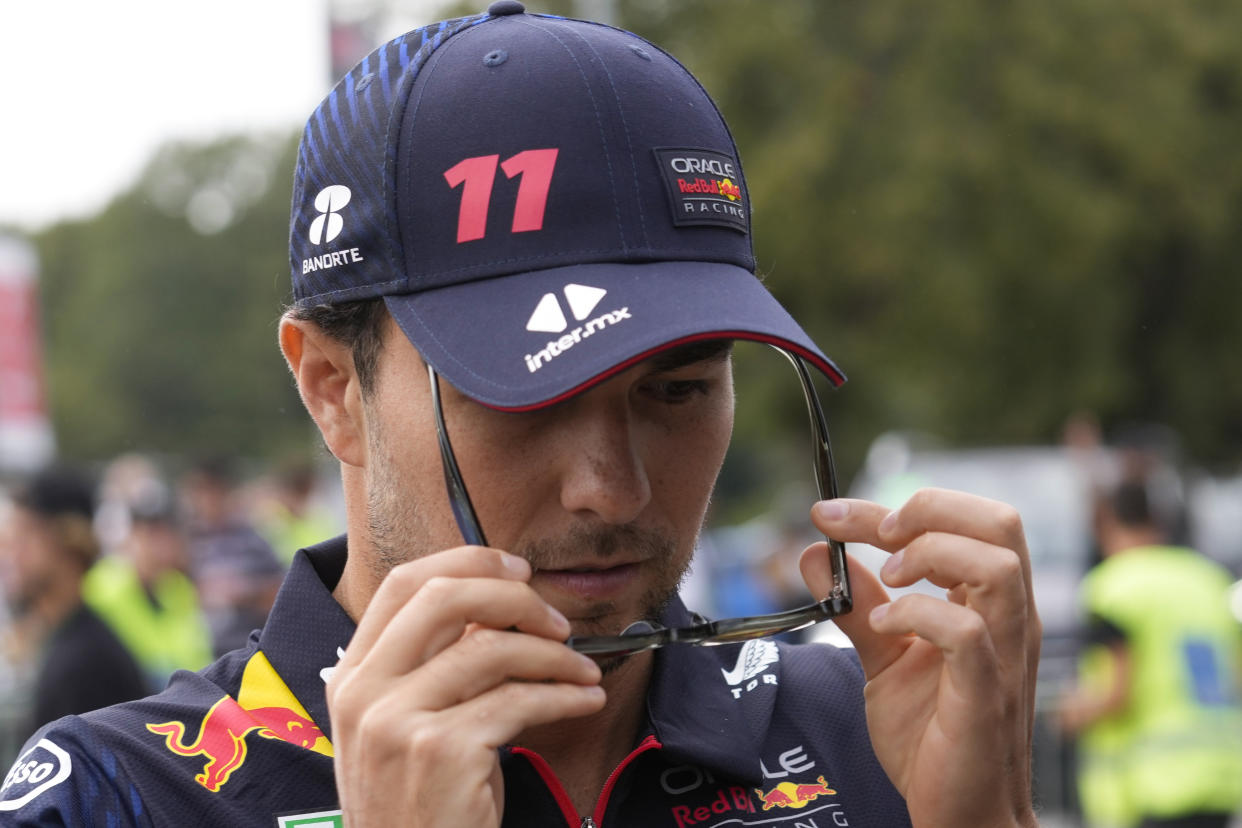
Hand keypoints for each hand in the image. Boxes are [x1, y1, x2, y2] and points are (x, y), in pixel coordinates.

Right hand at [325, 547, 605, 826]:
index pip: (405, 584)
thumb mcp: (405, 728)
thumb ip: (433, 668)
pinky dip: (565, 694)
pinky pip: (519, 700)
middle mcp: (364, 692)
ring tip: (583, 671)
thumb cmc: (420, 806)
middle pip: (445, 597)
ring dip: (555, 655)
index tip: (517, 569)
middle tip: (556, 620)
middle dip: (515, 596)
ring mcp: (396, 721)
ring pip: (492, 647)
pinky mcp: (440, 752)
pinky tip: (584, 700)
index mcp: (352, 676)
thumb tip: (501, 607)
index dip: (468, 563)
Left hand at [801, 489, 1040, 827]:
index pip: (964, 522)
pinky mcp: (986, 695)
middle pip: (1000, 523)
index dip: (897, 505)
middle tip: (878, 533)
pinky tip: (883, 625)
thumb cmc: (931, 735)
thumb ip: (855, 604)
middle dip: (930, 508)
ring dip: (931, 554)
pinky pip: (969, 634)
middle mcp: (1008, 619)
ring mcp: (1004, 655)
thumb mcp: (884, 656)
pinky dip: (919, 614)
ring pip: (999, 565)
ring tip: (887, 578)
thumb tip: (815, 552)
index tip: (829, 512)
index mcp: (988, 603)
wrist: (957, 812)